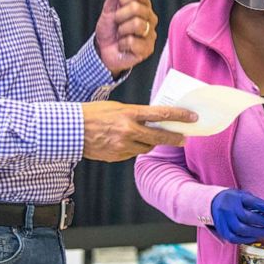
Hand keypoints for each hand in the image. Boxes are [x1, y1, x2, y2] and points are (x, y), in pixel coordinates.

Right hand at [81, 101, 196, 161]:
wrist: (71, 129)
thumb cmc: (93, 113)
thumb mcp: (117, 107)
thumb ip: (135, 114)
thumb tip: (153, 119)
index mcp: (129, 114)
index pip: (161, 114)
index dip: (180, 116)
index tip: (192, 118)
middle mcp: (128, 130)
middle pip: (159, 136)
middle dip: (174, 138)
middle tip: (183, 138)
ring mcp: (122, 146)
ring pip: (146, 147)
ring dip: (152, 143)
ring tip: (151, 137)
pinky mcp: (116, 156)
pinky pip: (132, 153)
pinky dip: (135, 148)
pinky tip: (129, 142)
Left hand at [94, 0, 158, 76]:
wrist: (103, 51)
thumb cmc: (109, 29)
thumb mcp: (109, 8)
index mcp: (143, 6)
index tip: (118, 5)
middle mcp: (150, 19)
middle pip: (136, 8)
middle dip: (120, 16)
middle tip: (117, 23)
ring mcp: (150, 34)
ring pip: (136, 25)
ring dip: (121, 31)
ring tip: (120, 35)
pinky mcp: (148, 49)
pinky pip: (133, 42)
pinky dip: (123, 44)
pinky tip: (123, 46)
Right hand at [210, 189, 263, 243]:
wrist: (213, 202)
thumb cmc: (233, 199)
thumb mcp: (243, 196)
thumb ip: (255, 203)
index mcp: (235, 197)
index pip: (252, 202)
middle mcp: (228, 208)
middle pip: (247, 217)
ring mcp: (223, 220)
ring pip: (241, 229)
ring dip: (257, 232)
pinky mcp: (221, 230)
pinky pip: (234, 238)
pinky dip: (246, 239)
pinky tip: (255, 237)